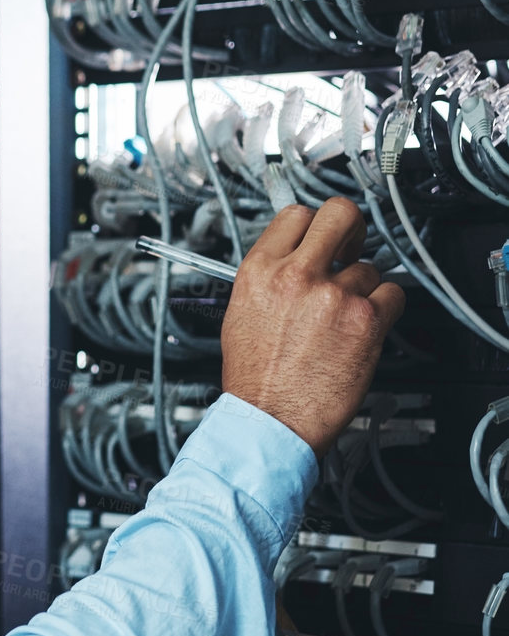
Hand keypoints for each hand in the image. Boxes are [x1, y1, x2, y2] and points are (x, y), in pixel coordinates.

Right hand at [220, 198, 405, 459]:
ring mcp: (333, 295)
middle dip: (350, 229)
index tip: (321, 238)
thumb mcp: (241, 315)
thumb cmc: (255, 381)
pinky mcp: (365, 319)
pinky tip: (366, 325)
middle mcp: (296, 276)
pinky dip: (386, 308)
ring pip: (369, 266)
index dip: (313, 225)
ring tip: (346, 316)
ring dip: (363, 287)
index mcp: (259, 272)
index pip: (295, 215)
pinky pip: (393, 293)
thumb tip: (293, 261)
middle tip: (351, 246)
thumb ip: (269, 280)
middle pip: (339, 213)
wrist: (269, 421)